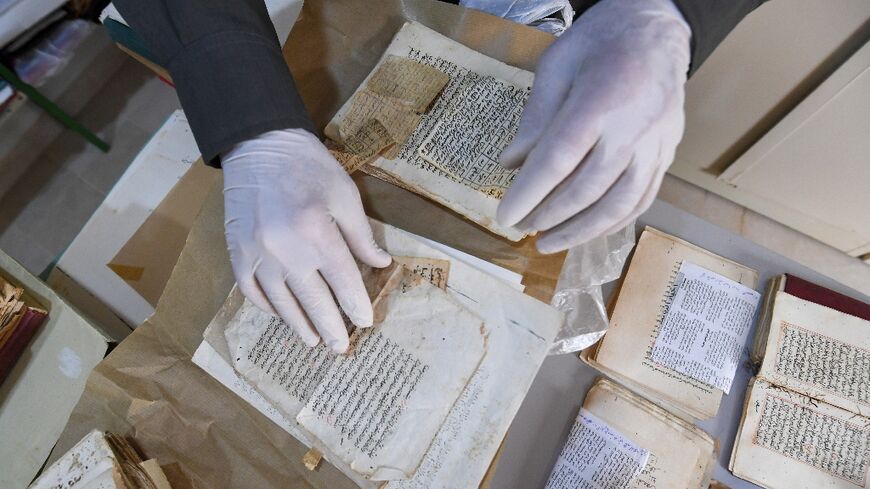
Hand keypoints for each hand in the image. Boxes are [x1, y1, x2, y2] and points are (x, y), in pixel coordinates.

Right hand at [222, 129, 391, 352]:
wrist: (259, 144)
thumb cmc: (308, 167)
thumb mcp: (345, 194)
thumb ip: (361, 235)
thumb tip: (380, 265)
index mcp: (317, 233)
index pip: (342, 282)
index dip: (356, 305)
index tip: (365, 322)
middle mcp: (285, 250)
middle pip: (313, 300)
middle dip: (331, 327)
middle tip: (341, 348)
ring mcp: (257, 254)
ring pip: (281, 302)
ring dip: (298, 325)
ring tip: (313, 341)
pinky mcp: (236, 252)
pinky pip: (251, 290)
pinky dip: (267, 306)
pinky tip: (281, 314)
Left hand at [497, 0, 690, 252]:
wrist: (656, 26)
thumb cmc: (600, 41)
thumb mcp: (556, 65)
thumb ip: (535, 118)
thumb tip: (511, 164)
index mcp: (601, 100)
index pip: (558, 160)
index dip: (529, 193)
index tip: (505, 216)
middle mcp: (634, 127)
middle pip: (588, 188)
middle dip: (550, 215)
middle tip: (522, 228)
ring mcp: (657, 143)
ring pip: (619, 203)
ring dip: (581, 230)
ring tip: (549, 242)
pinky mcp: (668, 152)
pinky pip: (643, 198)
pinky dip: (614, 222)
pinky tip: (588, 232)